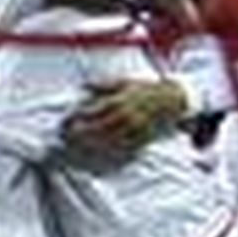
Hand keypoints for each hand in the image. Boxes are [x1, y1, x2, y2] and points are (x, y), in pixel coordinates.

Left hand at [61, 79, 189, 162]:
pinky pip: (122, 149)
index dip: (78, 117)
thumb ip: (103, 84)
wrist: (171, 100)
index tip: (66, 122)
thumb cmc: (145, 89)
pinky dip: (108, 153)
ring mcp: (133, 130)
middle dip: (81, 134)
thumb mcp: (124, 81)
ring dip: (92, 146)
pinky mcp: (140, 140)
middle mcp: (126, 116)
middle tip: (67, 138)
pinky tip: (97, 154)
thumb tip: (83, 86)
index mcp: (120, 100)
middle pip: (98, 129)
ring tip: (77, 148)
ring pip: (109, 141)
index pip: (93, 111)